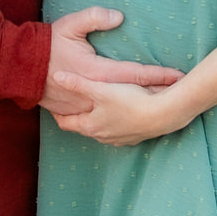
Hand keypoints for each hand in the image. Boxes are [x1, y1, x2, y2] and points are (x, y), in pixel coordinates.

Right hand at [39, 6, 182, 116]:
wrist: (20, 68)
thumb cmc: (48, 44)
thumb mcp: (70, 25)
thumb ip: (95, 17)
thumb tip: (119, 17)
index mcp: (97, 71)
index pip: (136, 74)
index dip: (159, 75)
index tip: (179, 75)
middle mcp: (95, 93)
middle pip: (133, 96)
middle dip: (158, 94)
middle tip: (182, 94)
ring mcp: (85, 107)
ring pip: (120, 111)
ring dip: (142, 109)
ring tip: (165, 107)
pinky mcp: (76, 113)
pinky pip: (103, 119)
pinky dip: (121, 118)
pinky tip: (134, 119)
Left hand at [49, 71, 193, 145]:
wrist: (163, 115)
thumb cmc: (130, 102)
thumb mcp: (101, 89)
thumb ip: (77, 83)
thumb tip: (57, 76)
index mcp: (90, 126)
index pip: (66, 123)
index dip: (58, 114)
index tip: (53, 105)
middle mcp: (102, 136)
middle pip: (83, 126)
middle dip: (78, 115)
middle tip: (72, 103)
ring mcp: (118, 139)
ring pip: (101, 129)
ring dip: (97, 119)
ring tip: (95, 107)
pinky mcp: (134, 137)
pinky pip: (118, 130)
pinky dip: (114, 121)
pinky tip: (119, 111)